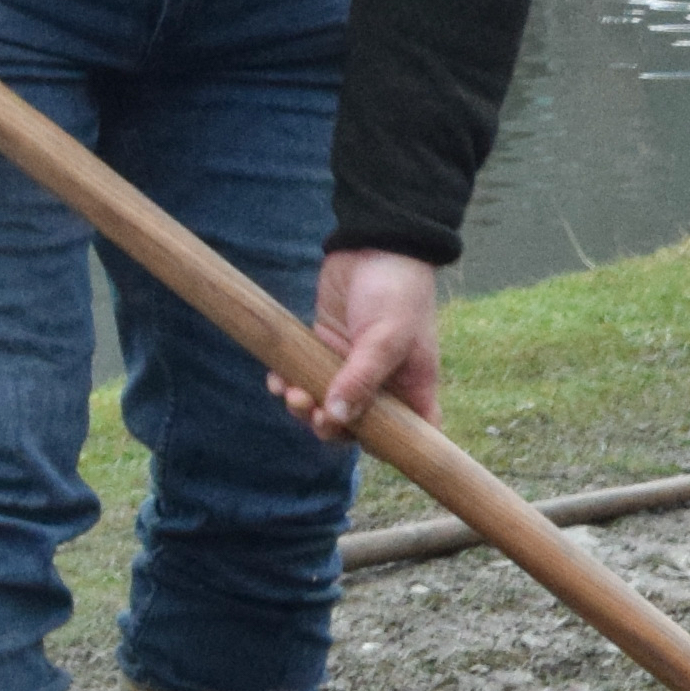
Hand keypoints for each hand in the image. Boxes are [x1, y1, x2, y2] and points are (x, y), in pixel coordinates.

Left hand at [287, 247, 442, 440]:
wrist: (375, 242)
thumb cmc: (396, 291)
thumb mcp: (386, 336)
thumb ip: (362, 379)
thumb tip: (337, 418)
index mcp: (412, 386)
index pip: (410, 434)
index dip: (389, 448)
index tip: (362, 441)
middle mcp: (383, 382)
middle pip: (357, 426)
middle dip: (330, 426)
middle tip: (311, 410)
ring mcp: (351, 366)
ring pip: (326, 405)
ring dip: (304, 406)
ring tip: (291, 393)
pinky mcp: (325, 347)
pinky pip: (304, 377)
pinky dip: (289, 383)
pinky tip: (277, 378)